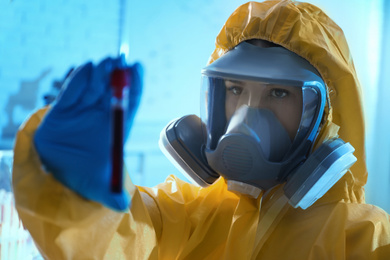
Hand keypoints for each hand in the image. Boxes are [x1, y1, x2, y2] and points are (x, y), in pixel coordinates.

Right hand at [33, 57, 142, 210]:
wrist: (60, 174)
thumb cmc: (86, 177)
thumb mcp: (101, 189)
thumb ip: (111, 196)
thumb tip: (121, 206)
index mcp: (117, 128)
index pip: (131, 103)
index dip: (135, 86)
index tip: (138, 68)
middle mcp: (103, 115)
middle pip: (114, 89)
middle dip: (118, 75)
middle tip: (119, 62)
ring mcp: (83, 110)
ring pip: (95, 86)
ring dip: (101, 73)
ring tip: (105, 64)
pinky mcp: (64, 108)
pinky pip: (72, 90)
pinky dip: (79, 79)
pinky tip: (86, 68)